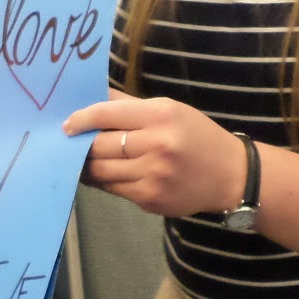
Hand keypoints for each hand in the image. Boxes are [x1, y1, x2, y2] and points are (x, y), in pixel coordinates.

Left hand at [63, 88, 247, 217]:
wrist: (231, 175)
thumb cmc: (197, 136)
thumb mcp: (170, 110)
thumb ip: (130, 105)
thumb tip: (92, 99)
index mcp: (160, 116)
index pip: (106, 114)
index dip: (80, 119)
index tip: (66, 124)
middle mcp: (156, 145)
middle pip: (99, 145)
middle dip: (81, 145)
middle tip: (69, 143)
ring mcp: (152, 175)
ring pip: (101, 171)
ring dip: (86, 166)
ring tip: (80, 160)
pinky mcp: (149, 199)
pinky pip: (113, 189)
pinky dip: (102, 182)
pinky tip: (99, 175)